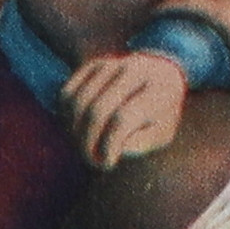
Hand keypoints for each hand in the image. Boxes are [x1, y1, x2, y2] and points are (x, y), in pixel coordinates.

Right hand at [59, 46, 189, 169]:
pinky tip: (78, 131)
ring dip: (75, 132)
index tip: (108, 164)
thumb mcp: (162, 134)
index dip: (109, 145)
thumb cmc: (162, 115)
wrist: (161, 75)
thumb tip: (111, 150)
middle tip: (92, 163)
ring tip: (86, 150)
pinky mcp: (92, 64)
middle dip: (88, 142)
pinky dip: (67, 117)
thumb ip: (140, 143)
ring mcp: (111, 64)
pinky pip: (68, 93)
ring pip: (78, 102)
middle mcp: (133, 70)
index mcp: (157, 89)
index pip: (123, 119)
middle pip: (97, 111)